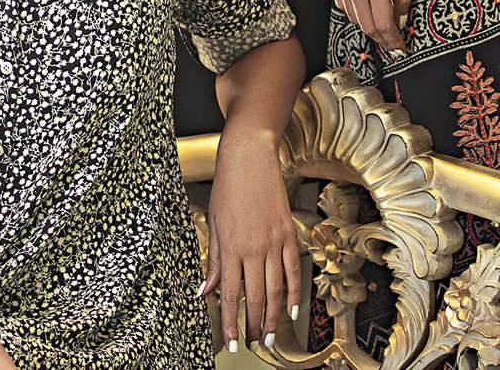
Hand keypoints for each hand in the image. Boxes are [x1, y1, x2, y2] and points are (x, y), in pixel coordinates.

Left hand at [200, 127, 302, 353]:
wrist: (249, 156)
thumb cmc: (228, 186)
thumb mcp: (214, 223)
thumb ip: (214, 261)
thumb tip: (204, 291)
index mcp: (232, 246)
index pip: (230, 294)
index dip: (231, 323)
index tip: (232, 344)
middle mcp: (254, 248)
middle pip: (257, 297)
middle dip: (255, 325)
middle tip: (255, 344)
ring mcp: (274, 241)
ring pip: (277, 289)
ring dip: (275, 317)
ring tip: (271, 336)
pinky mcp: (289, 233)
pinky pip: (294, 270)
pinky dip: (295, 292)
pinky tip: (294, 310)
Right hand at [327, 0, 411, 54]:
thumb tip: (402, 16)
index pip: (384, 25)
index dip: (394, 40)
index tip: (401, 47)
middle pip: (367, 26)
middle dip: (381, 39)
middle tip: (392, 43)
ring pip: (353, 17)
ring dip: (367, 27)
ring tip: (380, 28)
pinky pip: (341, 3)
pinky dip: (353, 12)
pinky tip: (363, 10)